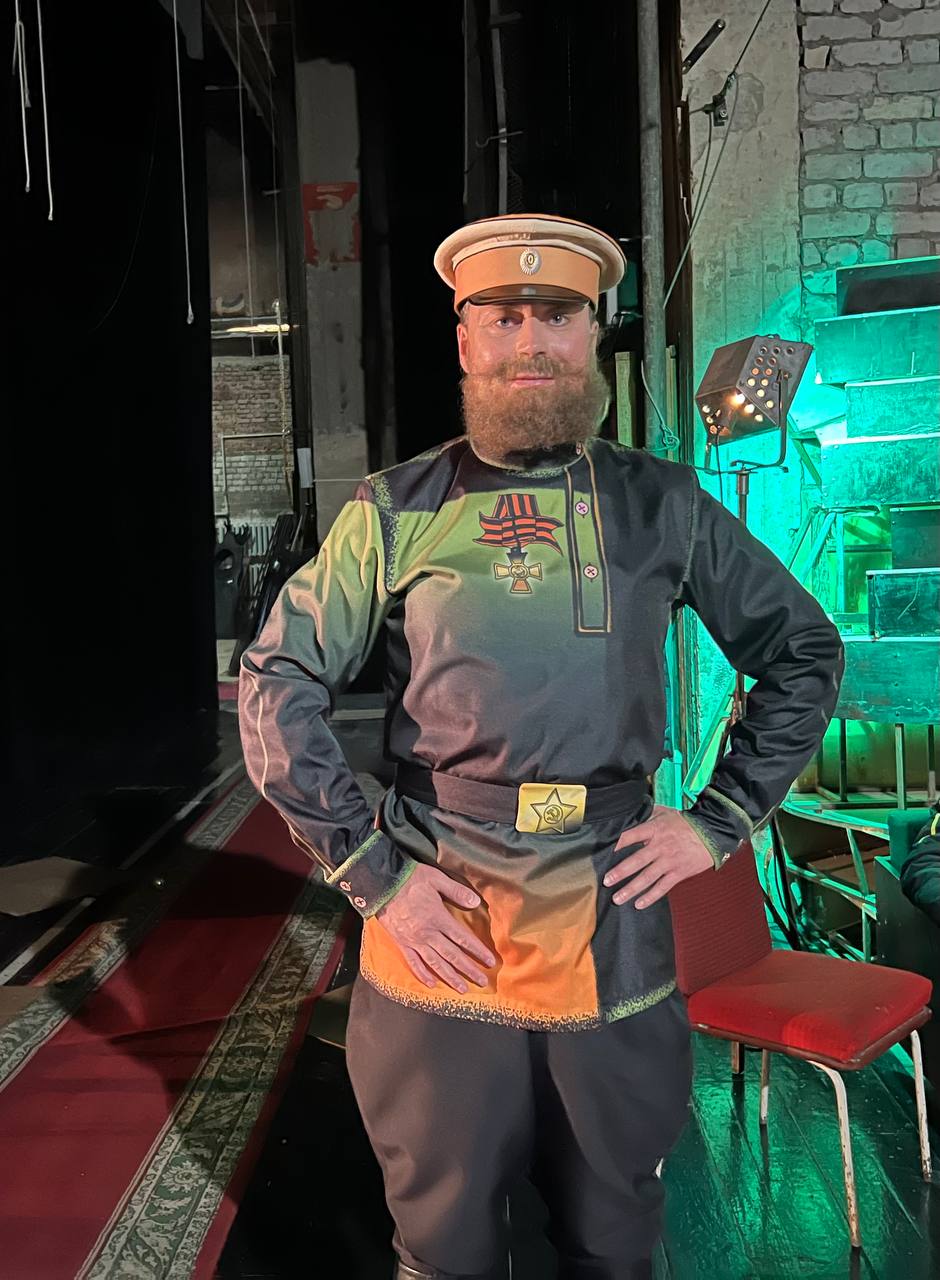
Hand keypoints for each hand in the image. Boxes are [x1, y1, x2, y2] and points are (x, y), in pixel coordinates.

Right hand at [375, 864, 495, 993]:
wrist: (381, 884)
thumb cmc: (410, 879)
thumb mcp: (436, 878)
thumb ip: (456, 891)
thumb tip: (476, 902)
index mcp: (438, 918)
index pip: (462, 938)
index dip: (477, 951)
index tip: (490, 961)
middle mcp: (428, 934)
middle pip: (452, 955)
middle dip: (468, 969)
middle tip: (482, 982)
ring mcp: (414, 941)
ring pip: (435, 964)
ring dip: (450, 977)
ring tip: (462, 988)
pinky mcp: (401, 944)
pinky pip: (413, 963)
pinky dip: (422, 975)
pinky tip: (431, 984)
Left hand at [603, 806, 713, 908]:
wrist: (712, 832)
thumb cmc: (686, 822)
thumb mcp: (666, 812)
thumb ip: (648, 815)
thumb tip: (631, 812)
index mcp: (654, 829)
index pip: (631, 836)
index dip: (617, 844)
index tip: (604, 853)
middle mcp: (660, 846)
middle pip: (636, 860)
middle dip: (620, 872)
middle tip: (606, 881)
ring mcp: (669, 861)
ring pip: (647, 877)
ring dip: (631, 889)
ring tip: (617, 898)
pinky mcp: (679, 873)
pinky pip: (662, 887)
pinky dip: (650, 897)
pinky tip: (639, 904)